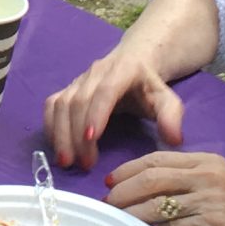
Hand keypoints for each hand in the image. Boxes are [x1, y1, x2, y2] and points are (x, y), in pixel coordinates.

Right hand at [43, 40, 186, 168]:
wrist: (135, 60)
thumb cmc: (149, 86)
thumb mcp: (167, 99)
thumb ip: (171, 117)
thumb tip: (174, 139)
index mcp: (122, 70)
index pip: (105, 90)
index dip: (96, 113)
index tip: (92, 139)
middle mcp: (95, 72)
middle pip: (77, 100)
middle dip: (76, 135)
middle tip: (83, 165)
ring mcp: (78, 80)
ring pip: (60, 104)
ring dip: (60, 134)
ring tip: (67, 162)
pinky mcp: (67, 88)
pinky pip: (51, 105)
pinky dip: (50, 127)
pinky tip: (58, 148)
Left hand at [103, 148, 224, 225]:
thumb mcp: (220, 185)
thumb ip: (190, 181)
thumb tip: (148, 190)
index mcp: (207, 161)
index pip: (157, 158)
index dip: (128, 169)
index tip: (109, 181)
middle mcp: (208, 175)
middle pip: (152, 177)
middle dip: (123, 190)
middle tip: (107, 204)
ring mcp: (212, 200)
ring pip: (158, 203)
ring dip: (132, 214)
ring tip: (117, 221)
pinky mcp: (216, 225)